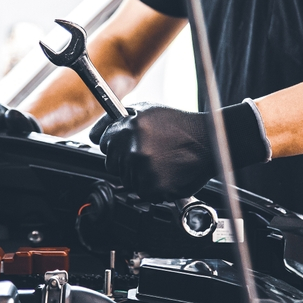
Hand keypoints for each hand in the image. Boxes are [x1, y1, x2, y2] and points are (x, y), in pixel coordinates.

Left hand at [89, 101, 269, 201]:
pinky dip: (151, 186)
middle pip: (112, 163)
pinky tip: (166, 172)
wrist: (209, 141)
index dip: (116, 142)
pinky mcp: (153, 186)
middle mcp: (133, 148)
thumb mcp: (147, 110)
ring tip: (161, 161)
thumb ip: (117, 120)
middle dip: (126, 159)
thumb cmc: (180, 126)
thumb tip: (94, 136)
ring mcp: (142, 169)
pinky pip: (141, 191)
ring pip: (126, 179)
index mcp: (128, 127)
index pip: (103, 141)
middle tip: (150, 153)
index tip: (128, 143)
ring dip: (139, 174)